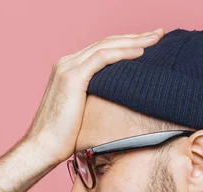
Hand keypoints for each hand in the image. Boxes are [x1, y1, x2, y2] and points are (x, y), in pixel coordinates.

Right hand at [25, 28, 164, 163]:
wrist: (43, 147)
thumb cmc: (63, 137)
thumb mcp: (83, 111)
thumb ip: (97, 98)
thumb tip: (120, 102)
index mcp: (68, 68)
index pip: (102, 48)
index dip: (127, 43)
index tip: (149, 43)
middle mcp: (66, 62)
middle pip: (107, 42)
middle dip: (136, 36)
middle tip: (160, 34)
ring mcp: (68, 68)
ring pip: (107, 46)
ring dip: (134, 40)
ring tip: (157, 39)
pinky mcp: (72, 77)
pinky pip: (103, 58)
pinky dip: (123, 53)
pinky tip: (141, 52)